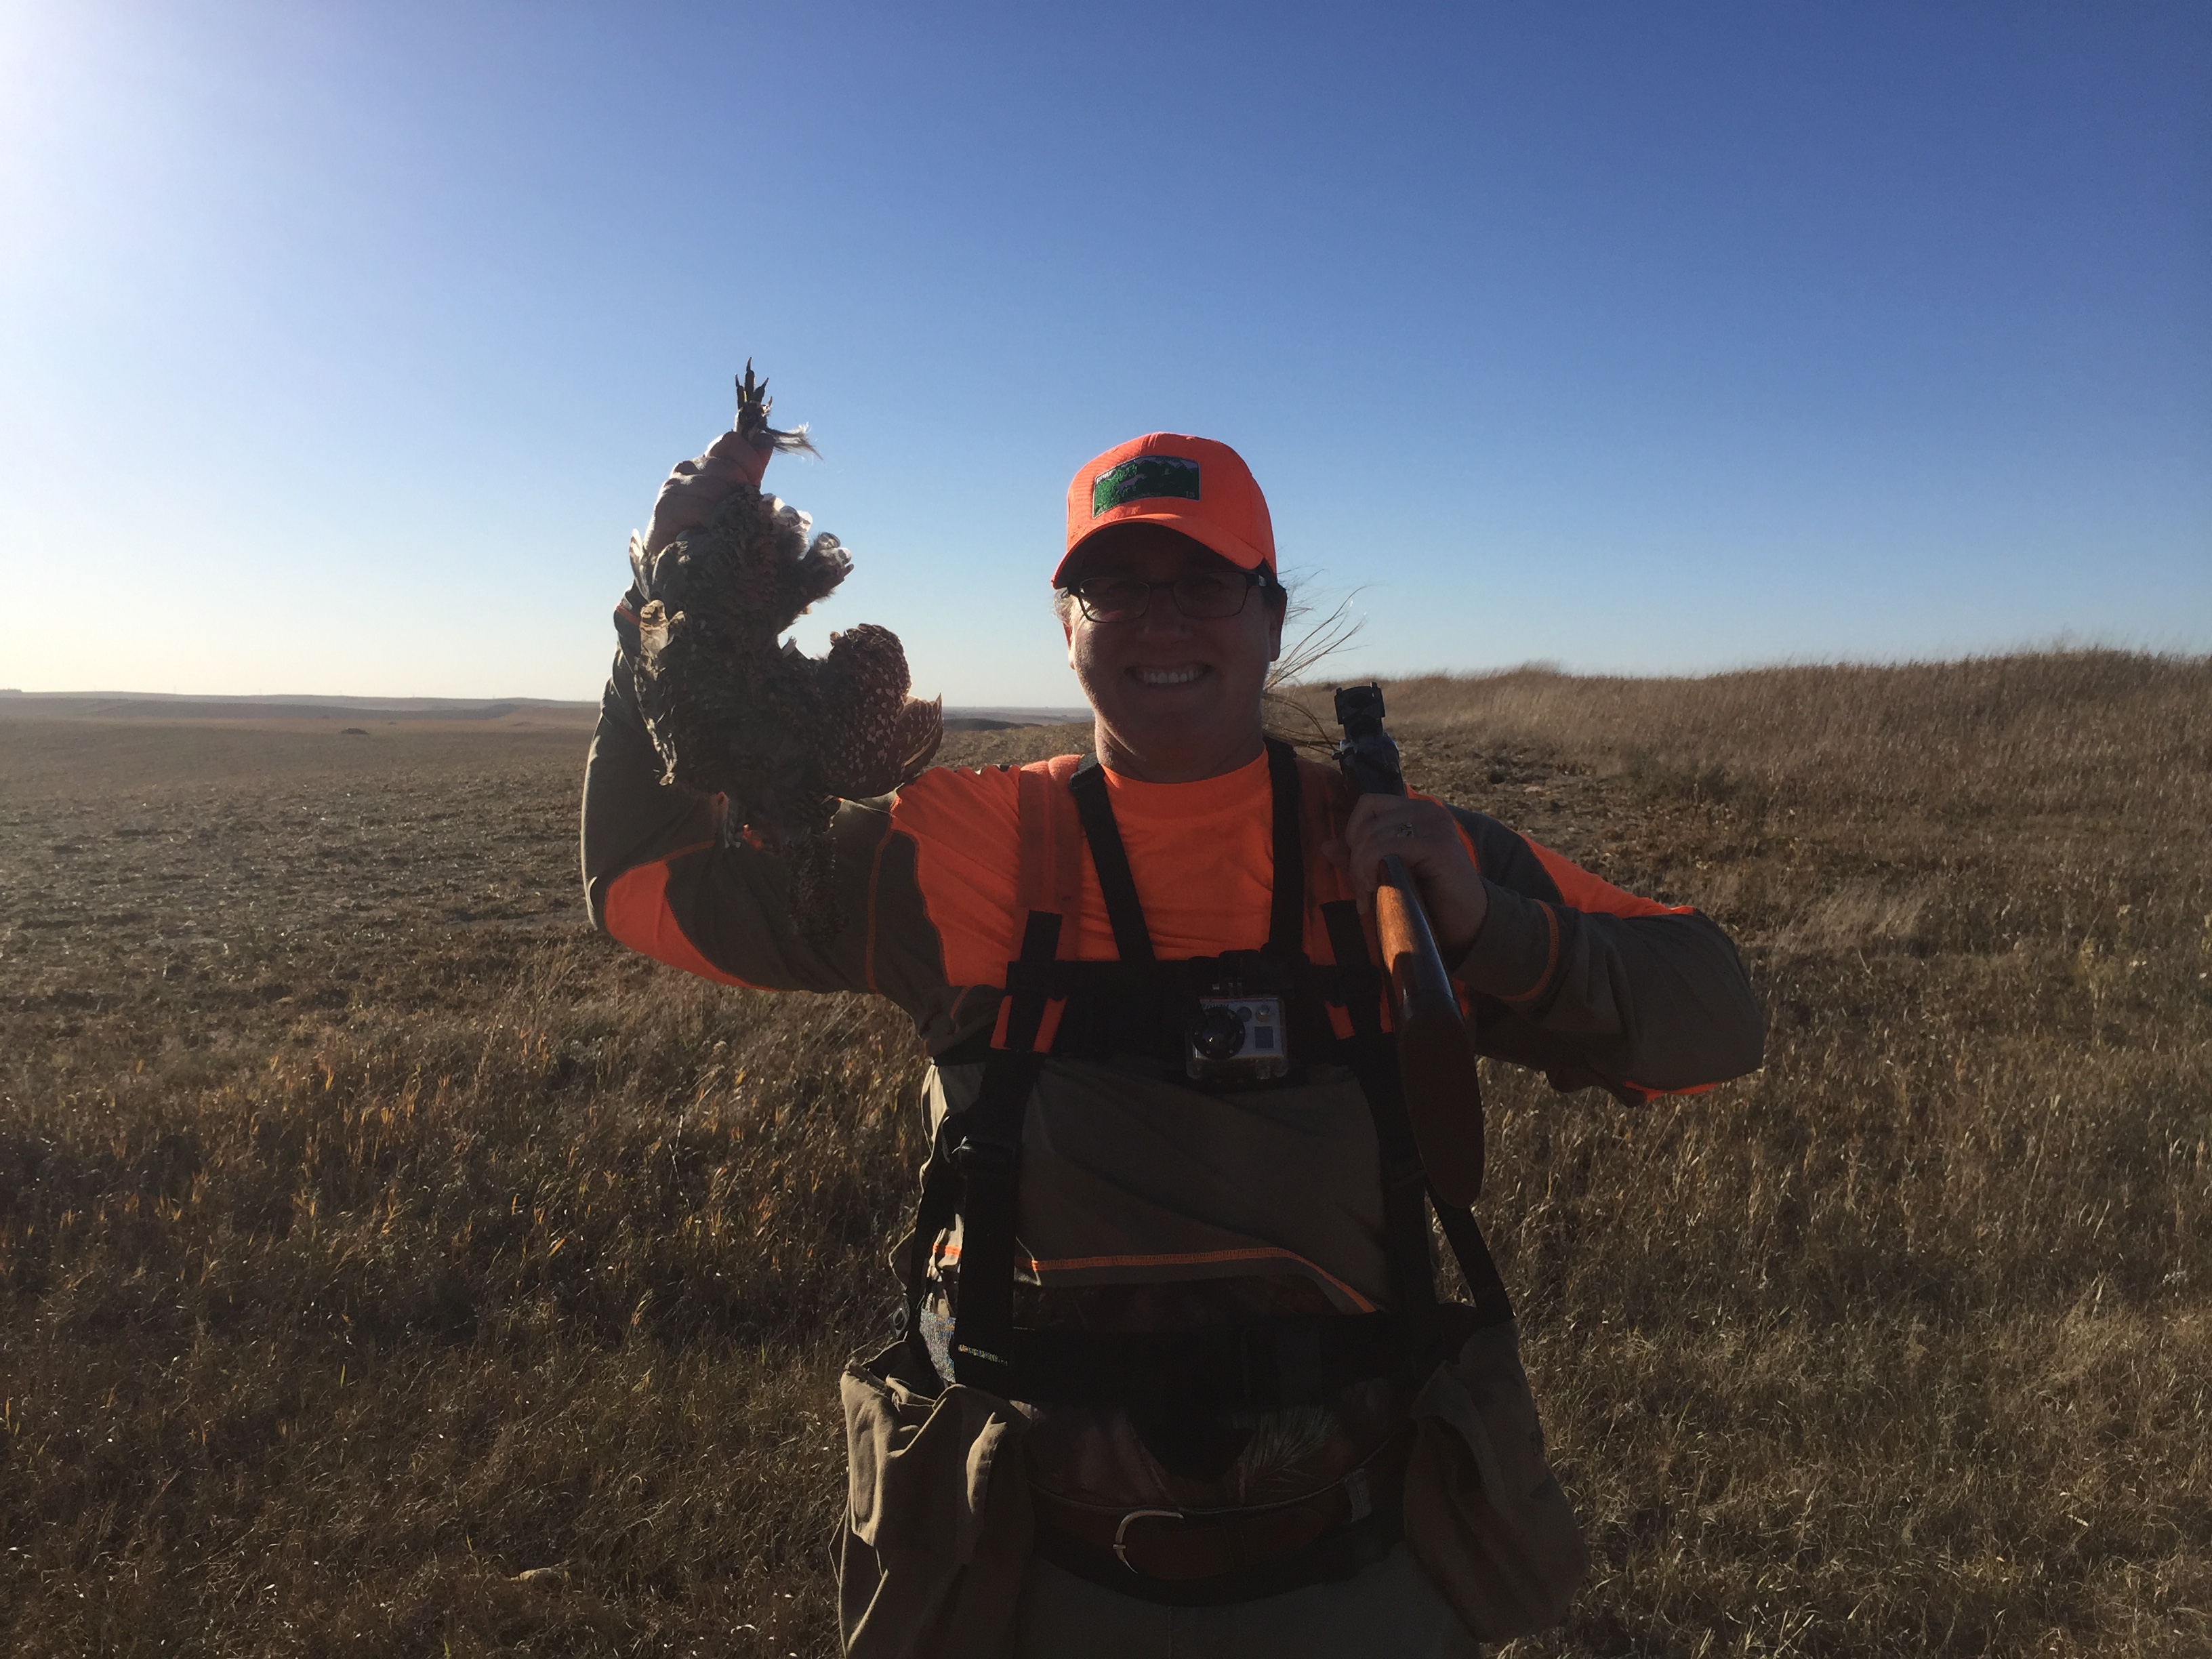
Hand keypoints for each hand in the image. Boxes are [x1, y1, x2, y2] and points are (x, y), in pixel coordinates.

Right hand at [638, 427, 774, 562]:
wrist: (683, 565)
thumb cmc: (714, 531)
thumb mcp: (739, 498)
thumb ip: (751, 471)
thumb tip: (765, 441)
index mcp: (708, 461)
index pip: (731, 442)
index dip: (749, 462)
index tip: (753, 485)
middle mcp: (688, 467)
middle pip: (728, 467)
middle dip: (741, 494)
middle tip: (740, 516)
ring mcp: (674, 485)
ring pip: (715, 486)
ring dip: (728, 511)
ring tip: (727, 528)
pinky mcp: (666, 506)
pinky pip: (700, 506)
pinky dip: (713, 521)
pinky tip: (714, 532)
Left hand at [1325, 794, 1489, 957]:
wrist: (1467, 923)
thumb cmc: (1428, 898)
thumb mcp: (1387, 873)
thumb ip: (1360, 858)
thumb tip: (1326, 845)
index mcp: (1415, 811)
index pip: (1368, 804)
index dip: (1353, 834)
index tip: (1358, 870)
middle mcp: (1427, 811)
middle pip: (1367, 822)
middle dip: (1355, 860)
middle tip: (1362, 892)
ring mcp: (1434, 825)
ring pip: (1372, 836)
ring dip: (1361, 870)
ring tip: (1368, 896)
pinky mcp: (1438, 844)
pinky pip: (1385, 848)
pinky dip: (1371, 871)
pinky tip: (1376, 893)